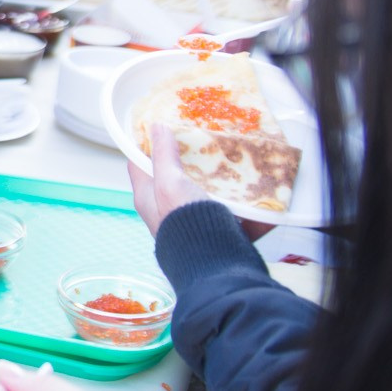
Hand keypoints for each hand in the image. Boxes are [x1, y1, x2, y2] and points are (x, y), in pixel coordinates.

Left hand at [129, 125, 272, 239]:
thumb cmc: (184, 223)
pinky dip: (241, 196)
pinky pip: (232, 207)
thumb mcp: (169, 183)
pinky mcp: (220, 229)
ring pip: (205, 191)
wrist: (216, 264)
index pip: (139, 164)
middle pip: (174, 177)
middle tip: (201, 136)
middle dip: (188, 158)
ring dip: (217, 177)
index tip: (159, 126)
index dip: (144, 144)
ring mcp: (195, 220)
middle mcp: (168, 210)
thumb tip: (156, 128)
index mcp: (149, 198)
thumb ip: (163, 156)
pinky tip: (252, 181)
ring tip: (230, 154)